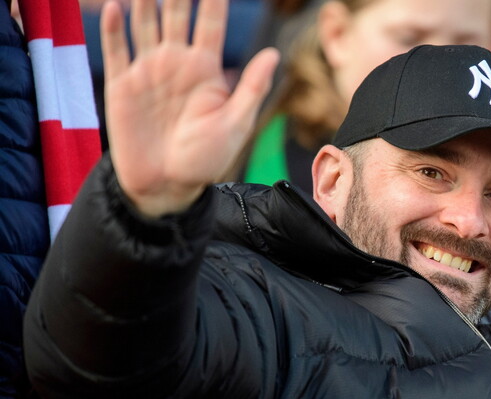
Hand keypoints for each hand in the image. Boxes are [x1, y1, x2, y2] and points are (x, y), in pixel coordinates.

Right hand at [101, 0, 278, 216]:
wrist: (167, 185)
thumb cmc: (207, 159)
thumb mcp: (236, 124)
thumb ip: (251, 87)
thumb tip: (275, 54)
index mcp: (205, 69)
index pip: (209, 22)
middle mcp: (176, 62)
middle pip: (174, 14)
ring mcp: (147, 71)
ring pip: (143, 23)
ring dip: (144, 1)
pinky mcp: (122, 85)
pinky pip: (115, 49)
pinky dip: (113, 27)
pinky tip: (116, 7)